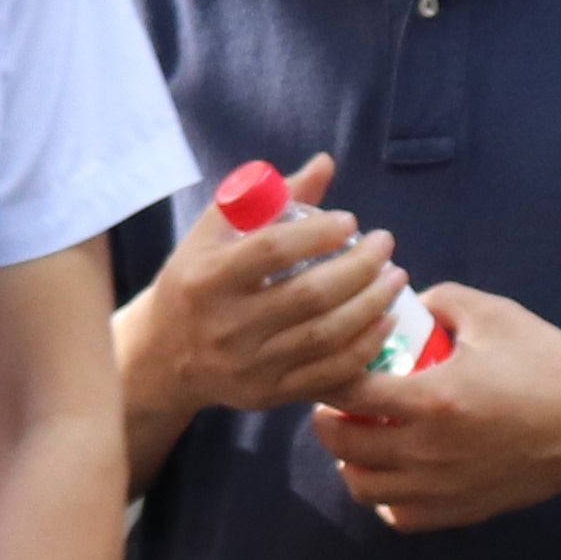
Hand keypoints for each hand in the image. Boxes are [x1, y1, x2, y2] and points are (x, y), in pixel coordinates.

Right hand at [127, 157, 399, 421]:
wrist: (164, 356)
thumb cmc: (196, 280)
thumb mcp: (215, 234)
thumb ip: (269, 198)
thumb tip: (325, 165)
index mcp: (208, 277)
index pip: (271, 251)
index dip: (318, 233)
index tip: (350, 221)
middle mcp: (226, 325)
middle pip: (309, 296)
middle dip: (360, 268)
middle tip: (386, 245)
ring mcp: (249, 365)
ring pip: (325, 337)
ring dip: (372, 305)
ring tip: (396, 278)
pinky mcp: (268, 394)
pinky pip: (328, 374)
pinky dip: (364, 347)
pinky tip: (385, 321)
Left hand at [312, 284, 560, 533]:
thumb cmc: (549, 364)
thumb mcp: (494, 314)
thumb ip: (441, 300)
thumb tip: (405, 306)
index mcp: (433, 398)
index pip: (349, 392)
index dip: (327, 376)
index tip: (329, 365)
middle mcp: (429, 451)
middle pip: (344, 446)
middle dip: (327, 421)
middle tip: (333, 403)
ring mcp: (443, 488)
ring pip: (364, 489)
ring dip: (350, 463)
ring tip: (360, 439)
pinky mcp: (461, 510)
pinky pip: (400, 516)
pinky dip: (386, 497)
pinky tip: (396, 473)